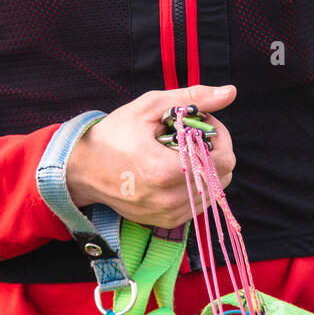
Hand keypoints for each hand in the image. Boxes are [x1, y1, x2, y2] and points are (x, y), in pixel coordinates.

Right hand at [65, 84, 236, 228]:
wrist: (82, 168)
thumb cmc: (114, 134)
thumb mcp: (150, 107)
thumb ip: (193, 99)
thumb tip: (230, 92)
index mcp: (165, 170)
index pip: (222, 159)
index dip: (220, 135)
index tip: (202, 123)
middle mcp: (169, 199)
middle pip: (222, 177)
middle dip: (215, 151)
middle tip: (193, 135)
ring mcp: (167, 214)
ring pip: (213, 192)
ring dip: (207, 169)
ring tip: (183, 152)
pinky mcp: (165, 222)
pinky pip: (198, 204)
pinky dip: (196, 185)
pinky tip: (177, 169)